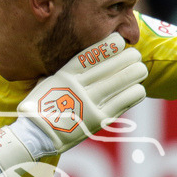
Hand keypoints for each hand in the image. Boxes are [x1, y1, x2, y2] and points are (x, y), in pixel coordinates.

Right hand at [0, 32, 147, 175]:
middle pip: (109, 66)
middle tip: (135, 53)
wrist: (35, 137)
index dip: (107, 46)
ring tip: (141, 68)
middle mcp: (78, 87)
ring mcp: (88, 103)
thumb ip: (61, 73)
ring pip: (119, 81)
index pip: (90, 55)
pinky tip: (139, 88)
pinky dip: (132, 94)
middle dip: (126, 57)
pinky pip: (121, 102)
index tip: (119, 40)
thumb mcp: (45, 84)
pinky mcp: (97, 120)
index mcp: (64, 75)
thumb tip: (71, 61)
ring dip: (134, 73)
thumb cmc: (38, 110)